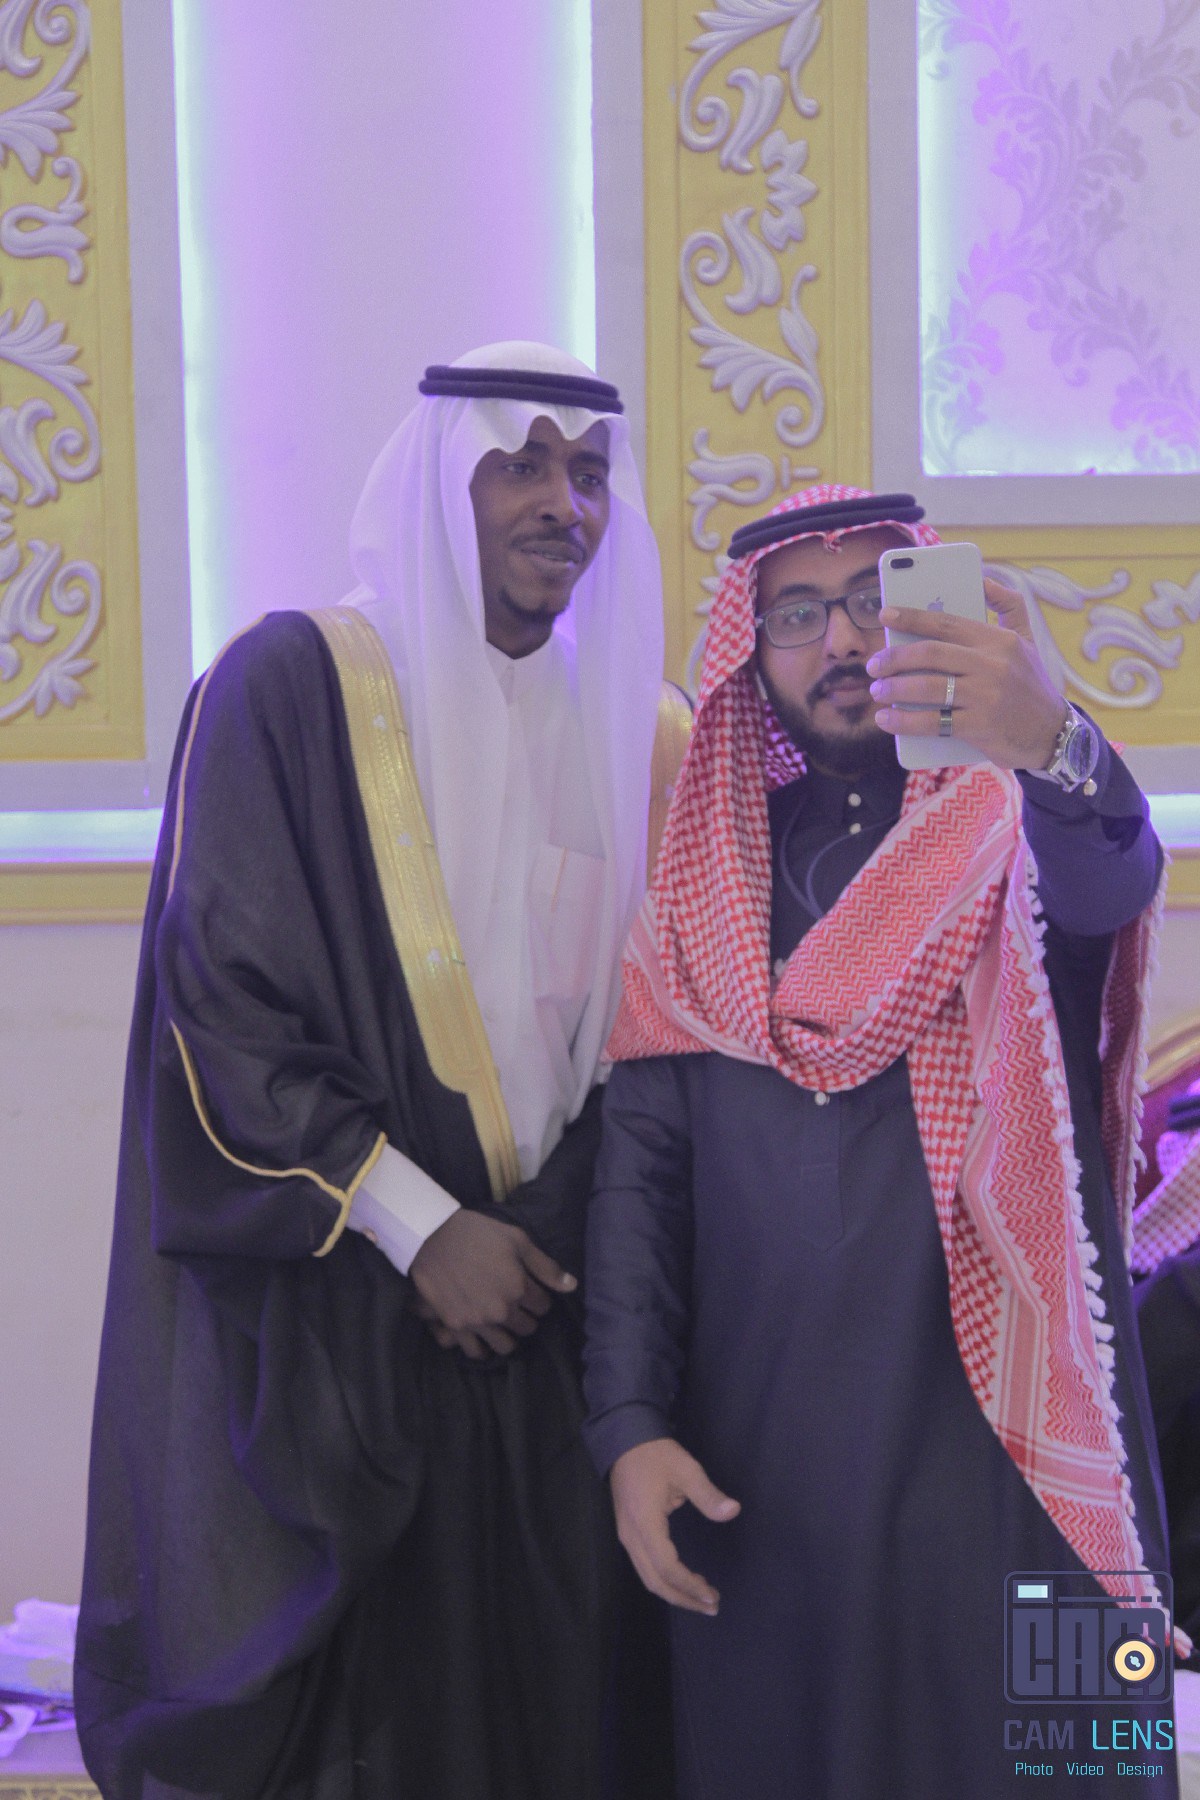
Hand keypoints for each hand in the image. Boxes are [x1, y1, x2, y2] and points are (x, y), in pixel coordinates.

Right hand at [408, 1209, 574, 1356]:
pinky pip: (475, 1351)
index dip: (539, 1297)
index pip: (543, 1306)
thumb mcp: (517, 1240)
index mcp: (519, 1288)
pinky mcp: (456, 1326)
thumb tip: (572, 1286)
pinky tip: (483, 1335)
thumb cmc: (478, 1234)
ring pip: (506, 1346)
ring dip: (508, 1335)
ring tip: (502, 1322)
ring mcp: (478, 1322)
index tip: (530, 1289)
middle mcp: (502, 1310)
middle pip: (527, 1328)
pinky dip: (482, 1347)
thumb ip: (545, 1266)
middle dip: (526, 1316)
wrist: (432, 1237)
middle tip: (516, 1304)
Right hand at [610, 1438, 739, 1614]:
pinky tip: (683, 1580)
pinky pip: (645, 1567)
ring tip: (701, 1598)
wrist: (625, 1440)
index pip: (667, 1568)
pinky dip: (664, 1580)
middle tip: (712, 1605)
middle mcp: (631, 1537)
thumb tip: (733, 1511)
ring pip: (648, 1577)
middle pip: (655, 1581)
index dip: (689, 1585)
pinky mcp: (627, 1533)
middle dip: (684, 1598)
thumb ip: (708, 1495)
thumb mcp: (686, 1469)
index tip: (712, 1595)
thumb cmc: (656, 1454)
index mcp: (645, 1524)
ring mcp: (626, 1536)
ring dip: (674, 1592)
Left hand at [867, 578, 1067, 769]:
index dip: (912, 617)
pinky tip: (887, 719)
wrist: (1053, 734)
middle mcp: (992, 665)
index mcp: (998, 640)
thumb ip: (1009, 605)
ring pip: (928, 688)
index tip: (885, 615)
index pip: (947, 623)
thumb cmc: (1031, 684)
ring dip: (894, 688)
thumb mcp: (1027, 640)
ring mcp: (986, 697)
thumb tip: (983, 578)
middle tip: (874, 665)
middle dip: (894, 658)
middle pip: (930, 654)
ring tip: (878, 690)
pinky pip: (933, 721)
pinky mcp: (979, 727)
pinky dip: (904, 721)